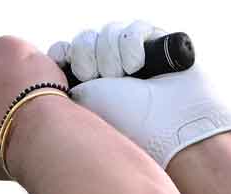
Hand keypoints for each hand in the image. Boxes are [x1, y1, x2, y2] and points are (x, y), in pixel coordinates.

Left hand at [50, 20, 230, 169]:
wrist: (171, 128)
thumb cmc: (125, 122)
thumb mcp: (84, 99)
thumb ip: (67, 75)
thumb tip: (59, 52)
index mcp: (86, 85)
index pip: (63, 52)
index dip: (65, 55)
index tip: (78, 75)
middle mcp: (107, 69)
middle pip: (84, 39)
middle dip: (90, 56)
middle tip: (106, 79)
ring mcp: (132, 55)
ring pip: (108, 31)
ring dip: (112, 53)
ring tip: (126, 76)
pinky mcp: (157, 43)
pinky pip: (133, 28)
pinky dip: (131, 44)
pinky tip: (139, 66)